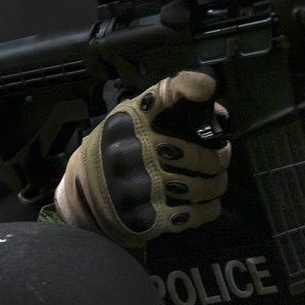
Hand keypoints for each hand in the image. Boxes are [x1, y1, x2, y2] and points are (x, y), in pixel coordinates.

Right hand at [54, 71, 230, 248]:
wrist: (81, 195)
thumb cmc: (112, 152)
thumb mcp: (125, 120)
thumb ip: (160, 110)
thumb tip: (214, 107)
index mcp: (131, 121)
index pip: (163, 96)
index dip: (188, 88)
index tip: (206, 89)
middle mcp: (136, 151)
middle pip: (196, 155)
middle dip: (220, 158)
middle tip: (222, 159)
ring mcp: (142, 186)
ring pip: (199, 186)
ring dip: (217, 185)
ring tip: (218, 182)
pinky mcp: (147, 217)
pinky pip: (192, 214)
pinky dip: (208, 209)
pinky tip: (209, 204)